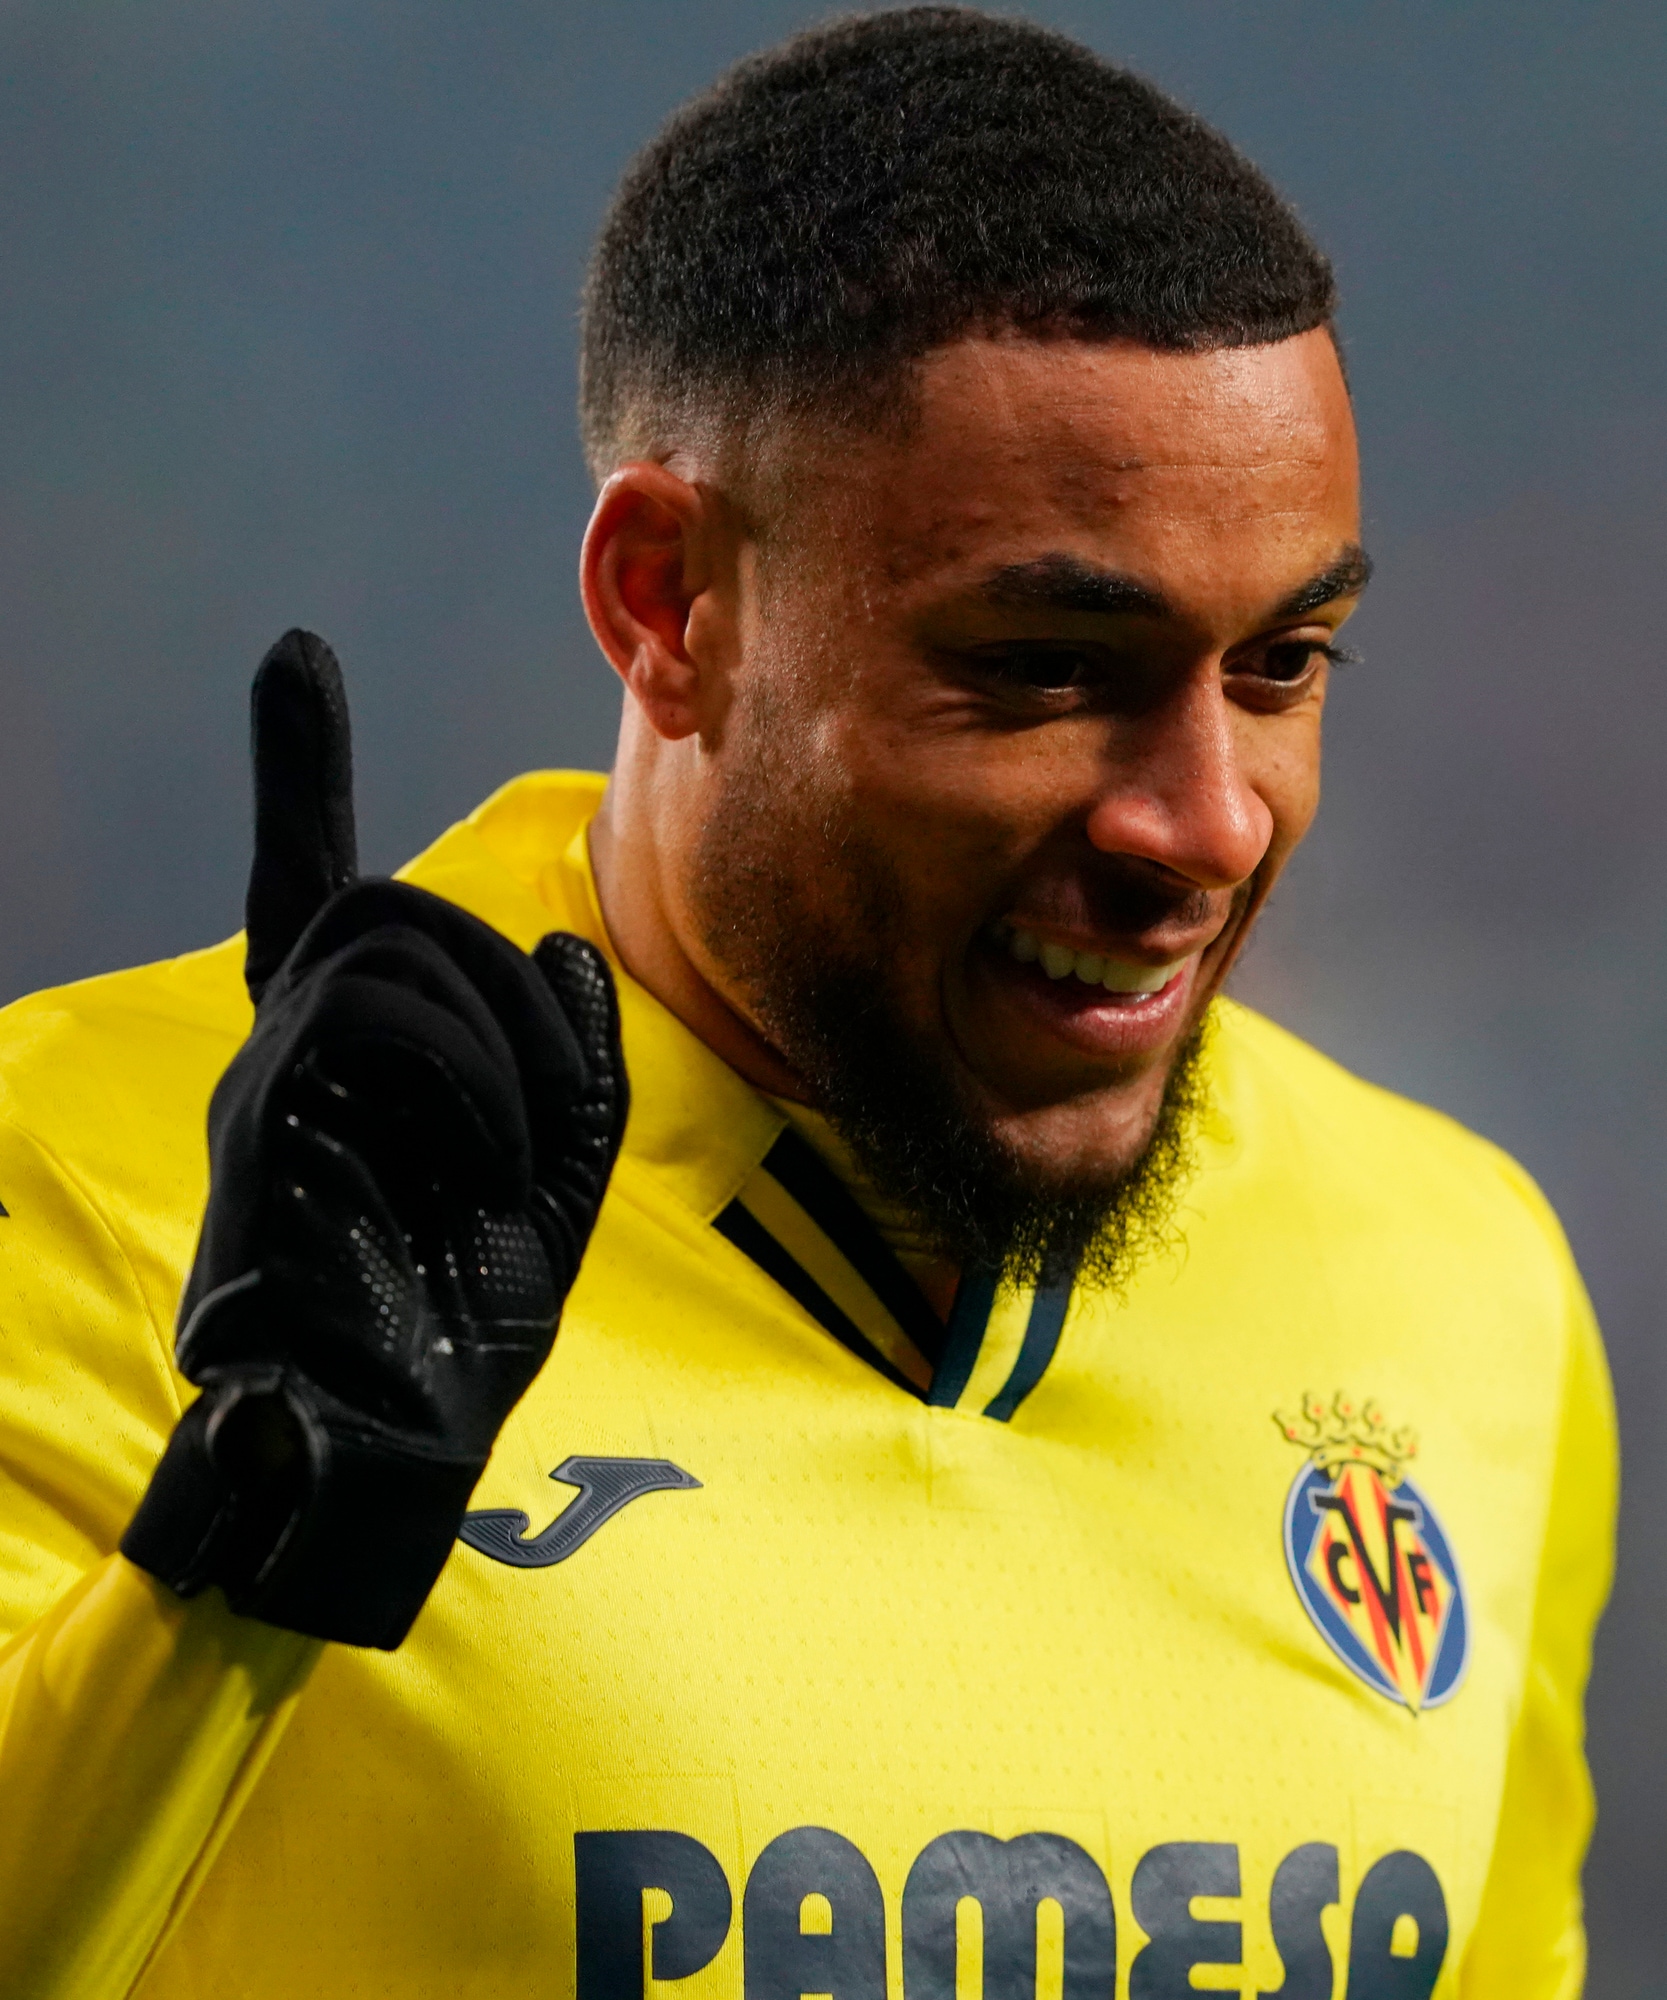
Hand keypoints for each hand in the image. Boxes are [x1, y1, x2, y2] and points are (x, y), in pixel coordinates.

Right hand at [122, 631, 625, 1647]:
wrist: (388, 1444)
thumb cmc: (464, 1315)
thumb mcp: (555, 1172)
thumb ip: (568, 1055)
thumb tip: (563, 939)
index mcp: (354, 1055)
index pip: (310, 882)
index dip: (296, 769)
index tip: (292, 655)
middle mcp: (290, 1048)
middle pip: (394, 904)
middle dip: (501, 987)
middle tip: (540, 1122)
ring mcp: (269, 1079)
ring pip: (392, 940)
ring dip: (496, 1040)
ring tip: (512, 1162)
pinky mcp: (265, 1119)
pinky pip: (374, 1011)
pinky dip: (466, 1071)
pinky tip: (481, 1164)